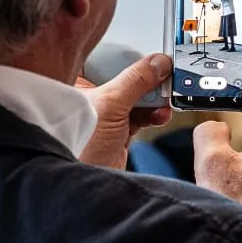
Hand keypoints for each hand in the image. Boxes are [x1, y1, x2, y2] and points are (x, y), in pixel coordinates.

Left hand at [75, 53, 173, 168]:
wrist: (83, 187)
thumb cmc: (76, 145)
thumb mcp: (110, 104)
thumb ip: (136, 80)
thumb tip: (158, 62)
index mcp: (78, 82)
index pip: (108, 57)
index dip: (131, 55)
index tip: (153, 57)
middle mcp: (91, 95)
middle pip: (127, 77)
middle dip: (149, 80)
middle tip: (165, 78)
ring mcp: (107, 114)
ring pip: (138, 97)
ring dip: (155, 98)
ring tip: (165, 100)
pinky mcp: (120, 131)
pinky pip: (143, 115)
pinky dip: (155, 114)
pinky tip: (161, 115)